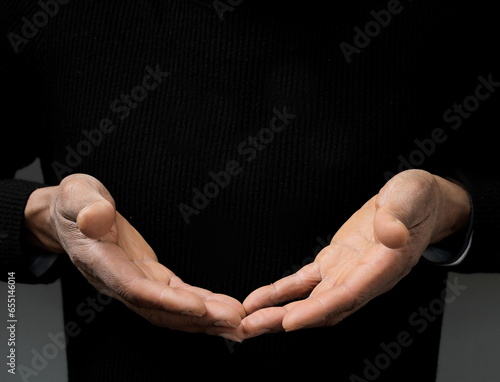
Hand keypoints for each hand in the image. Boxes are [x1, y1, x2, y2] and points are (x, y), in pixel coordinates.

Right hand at [24, 173, 244, 338]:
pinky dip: (200, 304)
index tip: (199, 307)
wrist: (70, 217)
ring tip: (237, 322)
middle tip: (235, 322)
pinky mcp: (148, 276)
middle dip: (198, 319)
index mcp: (100, 262)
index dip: (168, 301)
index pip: (136, 289)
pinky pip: (176, 296)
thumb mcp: (75, 195)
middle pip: (160, 309)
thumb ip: (86, 206)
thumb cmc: (74, 205)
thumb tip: (96, 217)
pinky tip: (222, 308)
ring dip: (205, 318)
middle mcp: (119, 281)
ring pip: (171, 309)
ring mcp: (135, 282)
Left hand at [238, 169, 470, 338]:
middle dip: (285, 320)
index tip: (288, 322)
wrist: (416, 203)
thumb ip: (399, 217)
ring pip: (309, 301)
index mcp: (384, 266)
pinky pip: (303, 282)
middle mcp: (364, 278)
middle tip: (249, 328)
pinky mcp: (333, 263)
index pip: (349, 294)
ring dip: (278, 313)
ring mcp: (346, 273)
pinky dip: (280, 291)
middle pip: (322, 308)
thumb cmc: (417, 200)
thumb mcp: (411, 197)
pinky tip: (258, 300)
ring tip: (247, 321)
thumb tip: (392, 235)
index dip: (318, 310)